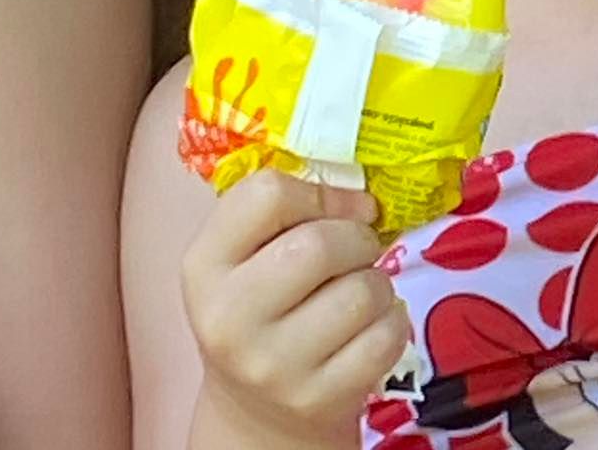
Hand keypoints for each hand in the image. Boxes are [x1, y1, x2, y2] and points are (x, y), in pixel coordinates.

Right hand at [181, 170, 409, 446]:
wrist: (256, 409)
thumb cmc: (262, 306)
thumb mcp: (247, 254)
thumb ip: (286, 209)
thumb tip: (361, 187)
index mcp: (205, 265)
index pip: (267, 194)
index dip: (320, 192)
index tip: (342, 206)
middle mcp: (228, 319)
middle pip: (319, 246)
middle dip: (356, 237)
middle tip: (357, 247)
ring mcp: (272, 366)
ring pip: (362, 291)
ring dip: (377, 280)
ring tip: (359, 289)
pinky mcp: (316, 399)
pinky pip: (386, 334)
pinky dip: (392, 319)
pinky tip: (370, 324)